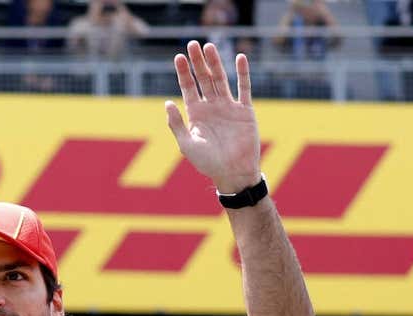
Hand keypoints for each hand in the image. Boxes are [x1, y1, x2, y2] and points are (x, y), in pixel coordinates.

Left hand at [165, 41, 260, 193]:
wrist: (233, 173)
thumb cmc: (207, 163)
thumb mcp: (187, 144)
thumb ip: (176, 124)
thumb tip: (167, 103)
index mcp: (196, 113)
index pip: (188, 87)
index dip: (183, 72)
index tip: (178, 57)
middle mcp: (211, 107)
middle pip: (203, 79)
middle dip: (198, 62)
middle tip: (192, 44)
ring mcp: (229, 107)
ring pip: (221, 79)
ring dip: (215, 63)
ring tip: (209, 46)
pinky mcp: (245, 111)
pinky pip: (244, 88)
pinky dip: (243, 73)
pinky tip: (239, 58)